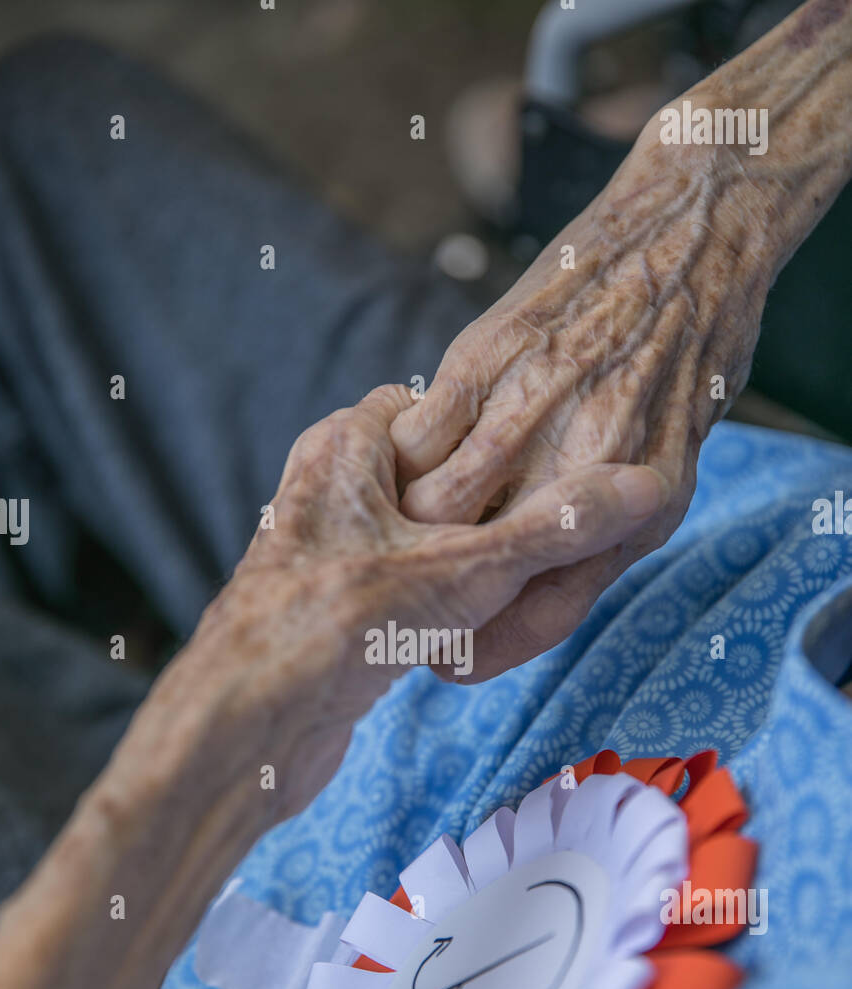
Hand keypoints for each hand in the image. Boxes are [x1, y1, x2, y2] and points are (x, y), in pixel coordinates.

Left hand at [184, 383, 666, 820]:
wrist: (248, 723)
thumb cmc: (340, 624)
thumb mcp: (469, 569)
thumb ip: (556, 529)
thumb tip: (641, 488)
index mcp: (346, 447)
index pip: (430, 404)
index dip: (491, 427)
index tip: (545, 453)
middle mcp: (322, 489)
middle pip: (427, 477)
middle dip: (485, 506)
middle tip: (545, 530)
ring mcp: (317, 553)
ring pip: (410, 538)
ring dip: (461, 563)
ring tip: (514, 585)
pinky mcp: (319, 612)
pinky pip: (391, 590)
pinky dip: (430, 606)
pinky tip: (461, 634)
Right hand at [391, 109, 777, 678]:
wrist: (690, 239)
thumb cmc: (684, 365)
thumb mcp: (673, 472)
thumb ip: (605, 540)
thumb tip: (524, 594)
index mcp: (639, 519)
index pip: (537, 621)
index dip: (479, 652)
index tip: (447, 656)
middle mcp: (584, 475)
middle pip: (467, 575)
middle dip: (423, 601)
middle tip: (404, 598)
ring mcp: (530, 415)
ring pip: (427, 511)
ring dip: (399, 531)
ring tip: (391, 532)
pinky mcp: (483, 360)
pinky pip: (412, 442)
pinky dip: (395, 462)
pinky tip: (400, 461)